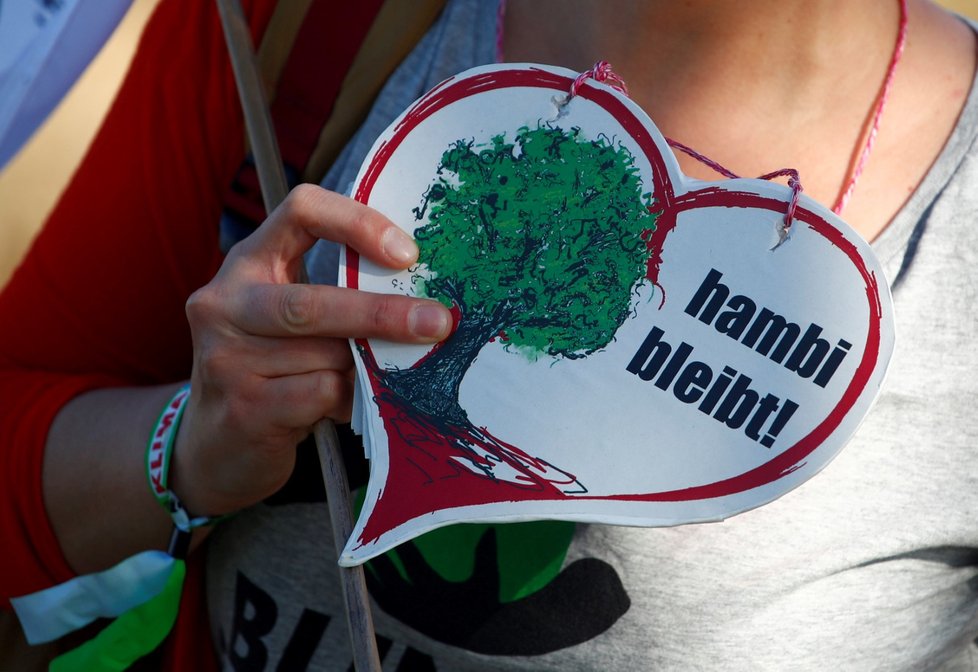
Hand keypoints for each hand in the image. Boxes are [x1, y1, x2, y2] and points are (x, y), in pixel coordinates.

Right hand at [172, 184, 451, 515]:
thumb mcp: (291, 321)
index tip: (406, 254)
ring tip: (374, 376)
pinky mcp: (243, 408)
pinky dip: (348, 398)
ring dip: (365, 367)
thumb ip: (337, 296)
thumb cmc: (272, 371)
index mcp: (247, 264)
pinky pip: (322, 394)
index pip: (301, 210)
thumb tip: (420, 298)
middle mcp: (225, 304)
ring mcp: (226, 358)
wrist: (216, 448)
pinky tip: (343, 405)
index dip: (358, 222)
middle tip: (437, 322)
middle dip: (383, 313)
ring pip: (326, 355)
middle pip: (313, 301)